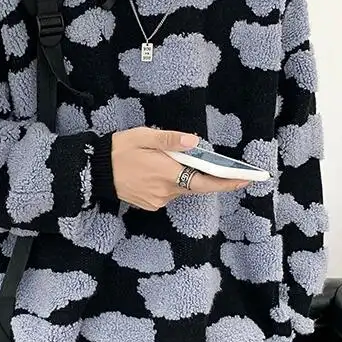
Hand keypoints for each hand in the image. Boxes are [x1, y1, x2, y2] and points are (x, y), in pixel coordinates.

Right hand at [111, 127, 248, 210]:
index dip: (227, 182)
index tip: (246, 180)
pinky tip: (155, 172)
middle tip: (217, 166)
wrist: (95, 171)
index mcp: (167, 173)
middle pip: (195, 185)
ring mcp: (158, 201)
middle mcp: (166, 191)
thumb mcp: (143, 136)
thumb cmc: (120, 150)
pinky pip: (169, 193)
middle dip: (205, 175)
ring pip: (181, 188)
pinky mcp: (151, 205)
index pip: (205, 181)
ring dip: (182, 176)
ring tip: (164, 161)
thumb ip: (170, 139)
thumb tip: (195, 142)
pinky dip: (170, 182)